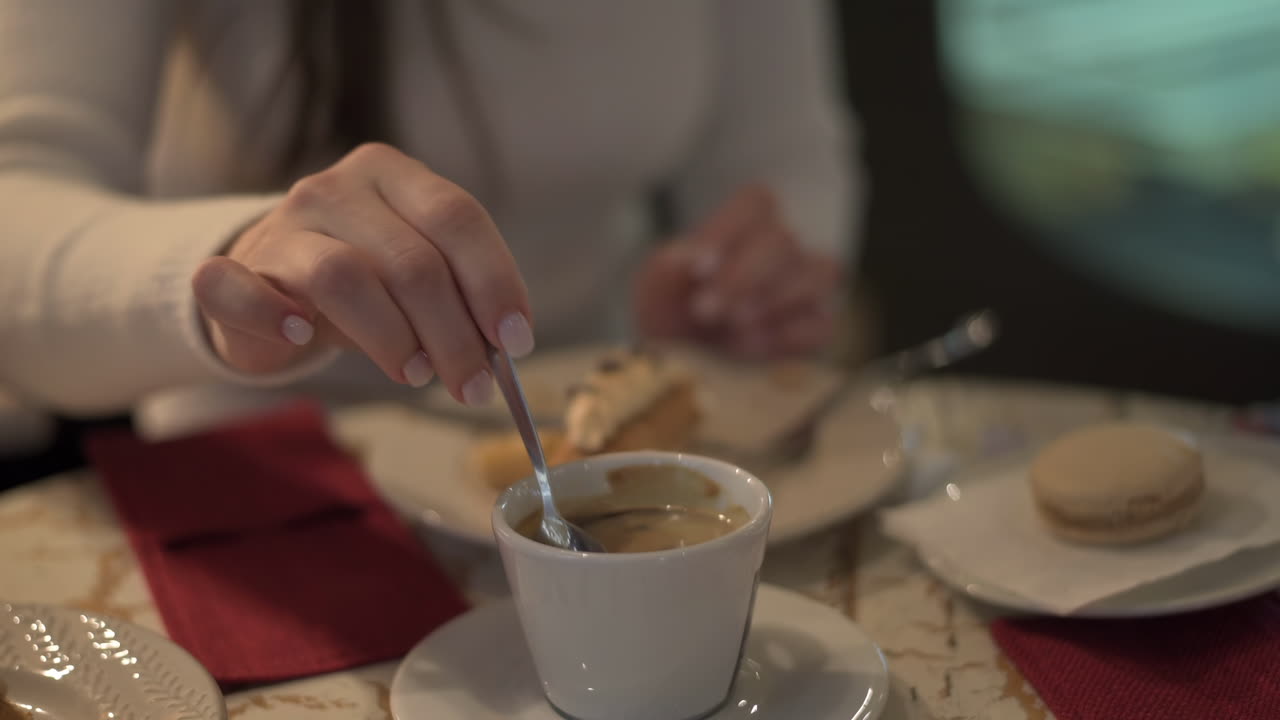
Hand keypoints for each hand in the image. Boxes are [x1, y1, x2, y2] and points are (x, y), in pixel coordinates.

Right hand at [191, 143, 533, 405]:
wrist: (267, 283)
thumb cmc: (361, 282)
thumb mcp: (416, 276)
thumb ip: (459, 297)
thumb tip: (504, 346)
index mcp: (392, 175)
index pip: (457, 217)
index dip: (494, 282)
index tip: (515, 341)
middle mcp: (335, 189)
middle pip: (412, 260)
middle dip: (455, 335)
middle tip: (472, 385)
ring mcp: (280, 226)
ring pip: (346, 277)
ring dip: (393, 339)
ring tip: (416, 373)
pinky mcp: (231, 270)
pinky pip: (239, 288)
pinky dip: (272, 315)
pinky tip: (300, 335)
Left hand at [634, 185, 842, 357]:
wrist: (683, 365)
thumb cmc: (674, 312)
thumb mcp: (656, 289)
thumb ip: (667, 270)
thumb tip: (686, 258)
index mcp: (746, 224)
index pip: (757, 202)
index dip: (729, 232)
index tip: (698, 270)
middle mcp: (784, 249)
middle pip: (783, 240)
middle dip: (742, 277)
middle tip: (704, 311)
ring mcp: (808, 285)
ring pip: (817, 274)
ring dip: (770, 301)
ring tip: (730, 329)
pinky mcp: (818, 327)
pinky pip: (821, 323)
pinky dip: (787, 337)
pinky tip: (750, 349)